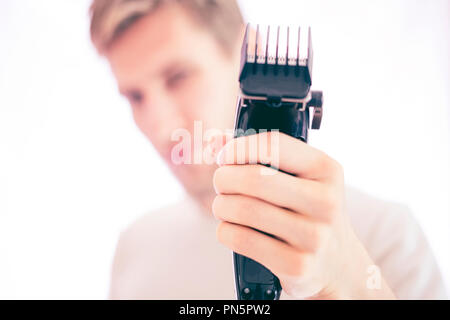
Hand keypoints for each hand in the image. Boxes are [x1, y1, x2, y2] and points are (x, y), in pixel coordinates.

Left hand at [212, 132, 395, 298]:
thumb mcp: (301, 178)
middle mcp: (324, 201)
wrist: (338, 264)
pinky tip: (231, 229)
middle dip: (224, 178)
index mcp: (326, 169)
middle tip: (221, 184)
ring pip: (243, 209)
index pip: (274, 145)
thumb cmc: (307, 211)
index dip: (239, 148)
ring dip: (221, 206)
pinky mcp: (297, 265)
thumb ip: (262, 155)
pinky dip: (225, 231)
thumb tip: (216, 141)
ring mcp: (313, 236)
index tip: (225, 157)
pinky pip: (241, 239)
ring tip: (224, 207)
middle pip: (254, 179)